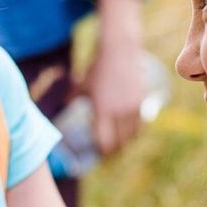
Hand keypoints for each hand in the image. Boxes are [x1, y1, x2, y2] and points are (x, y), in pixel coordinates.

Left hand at [83, 0, 144, 155]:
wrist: (120, 51)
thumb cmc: (97, 68)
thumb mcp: (82, 84)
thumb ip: (72, 97)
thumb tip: (63, 104)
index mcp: (102, 110)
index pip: (104, 142)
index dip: (102, 152)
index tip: (98, 154)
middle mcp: (119, 112)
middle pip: (119, 143)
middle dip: (113, 152)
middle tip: (108, 155)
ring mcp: (133, 108)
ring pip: (132, 136)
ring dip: (125, 144)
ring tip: (119, 147)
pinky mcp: (142, 102)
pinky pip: (140, 125)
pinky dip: (134, 133)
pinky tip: (129, 134)